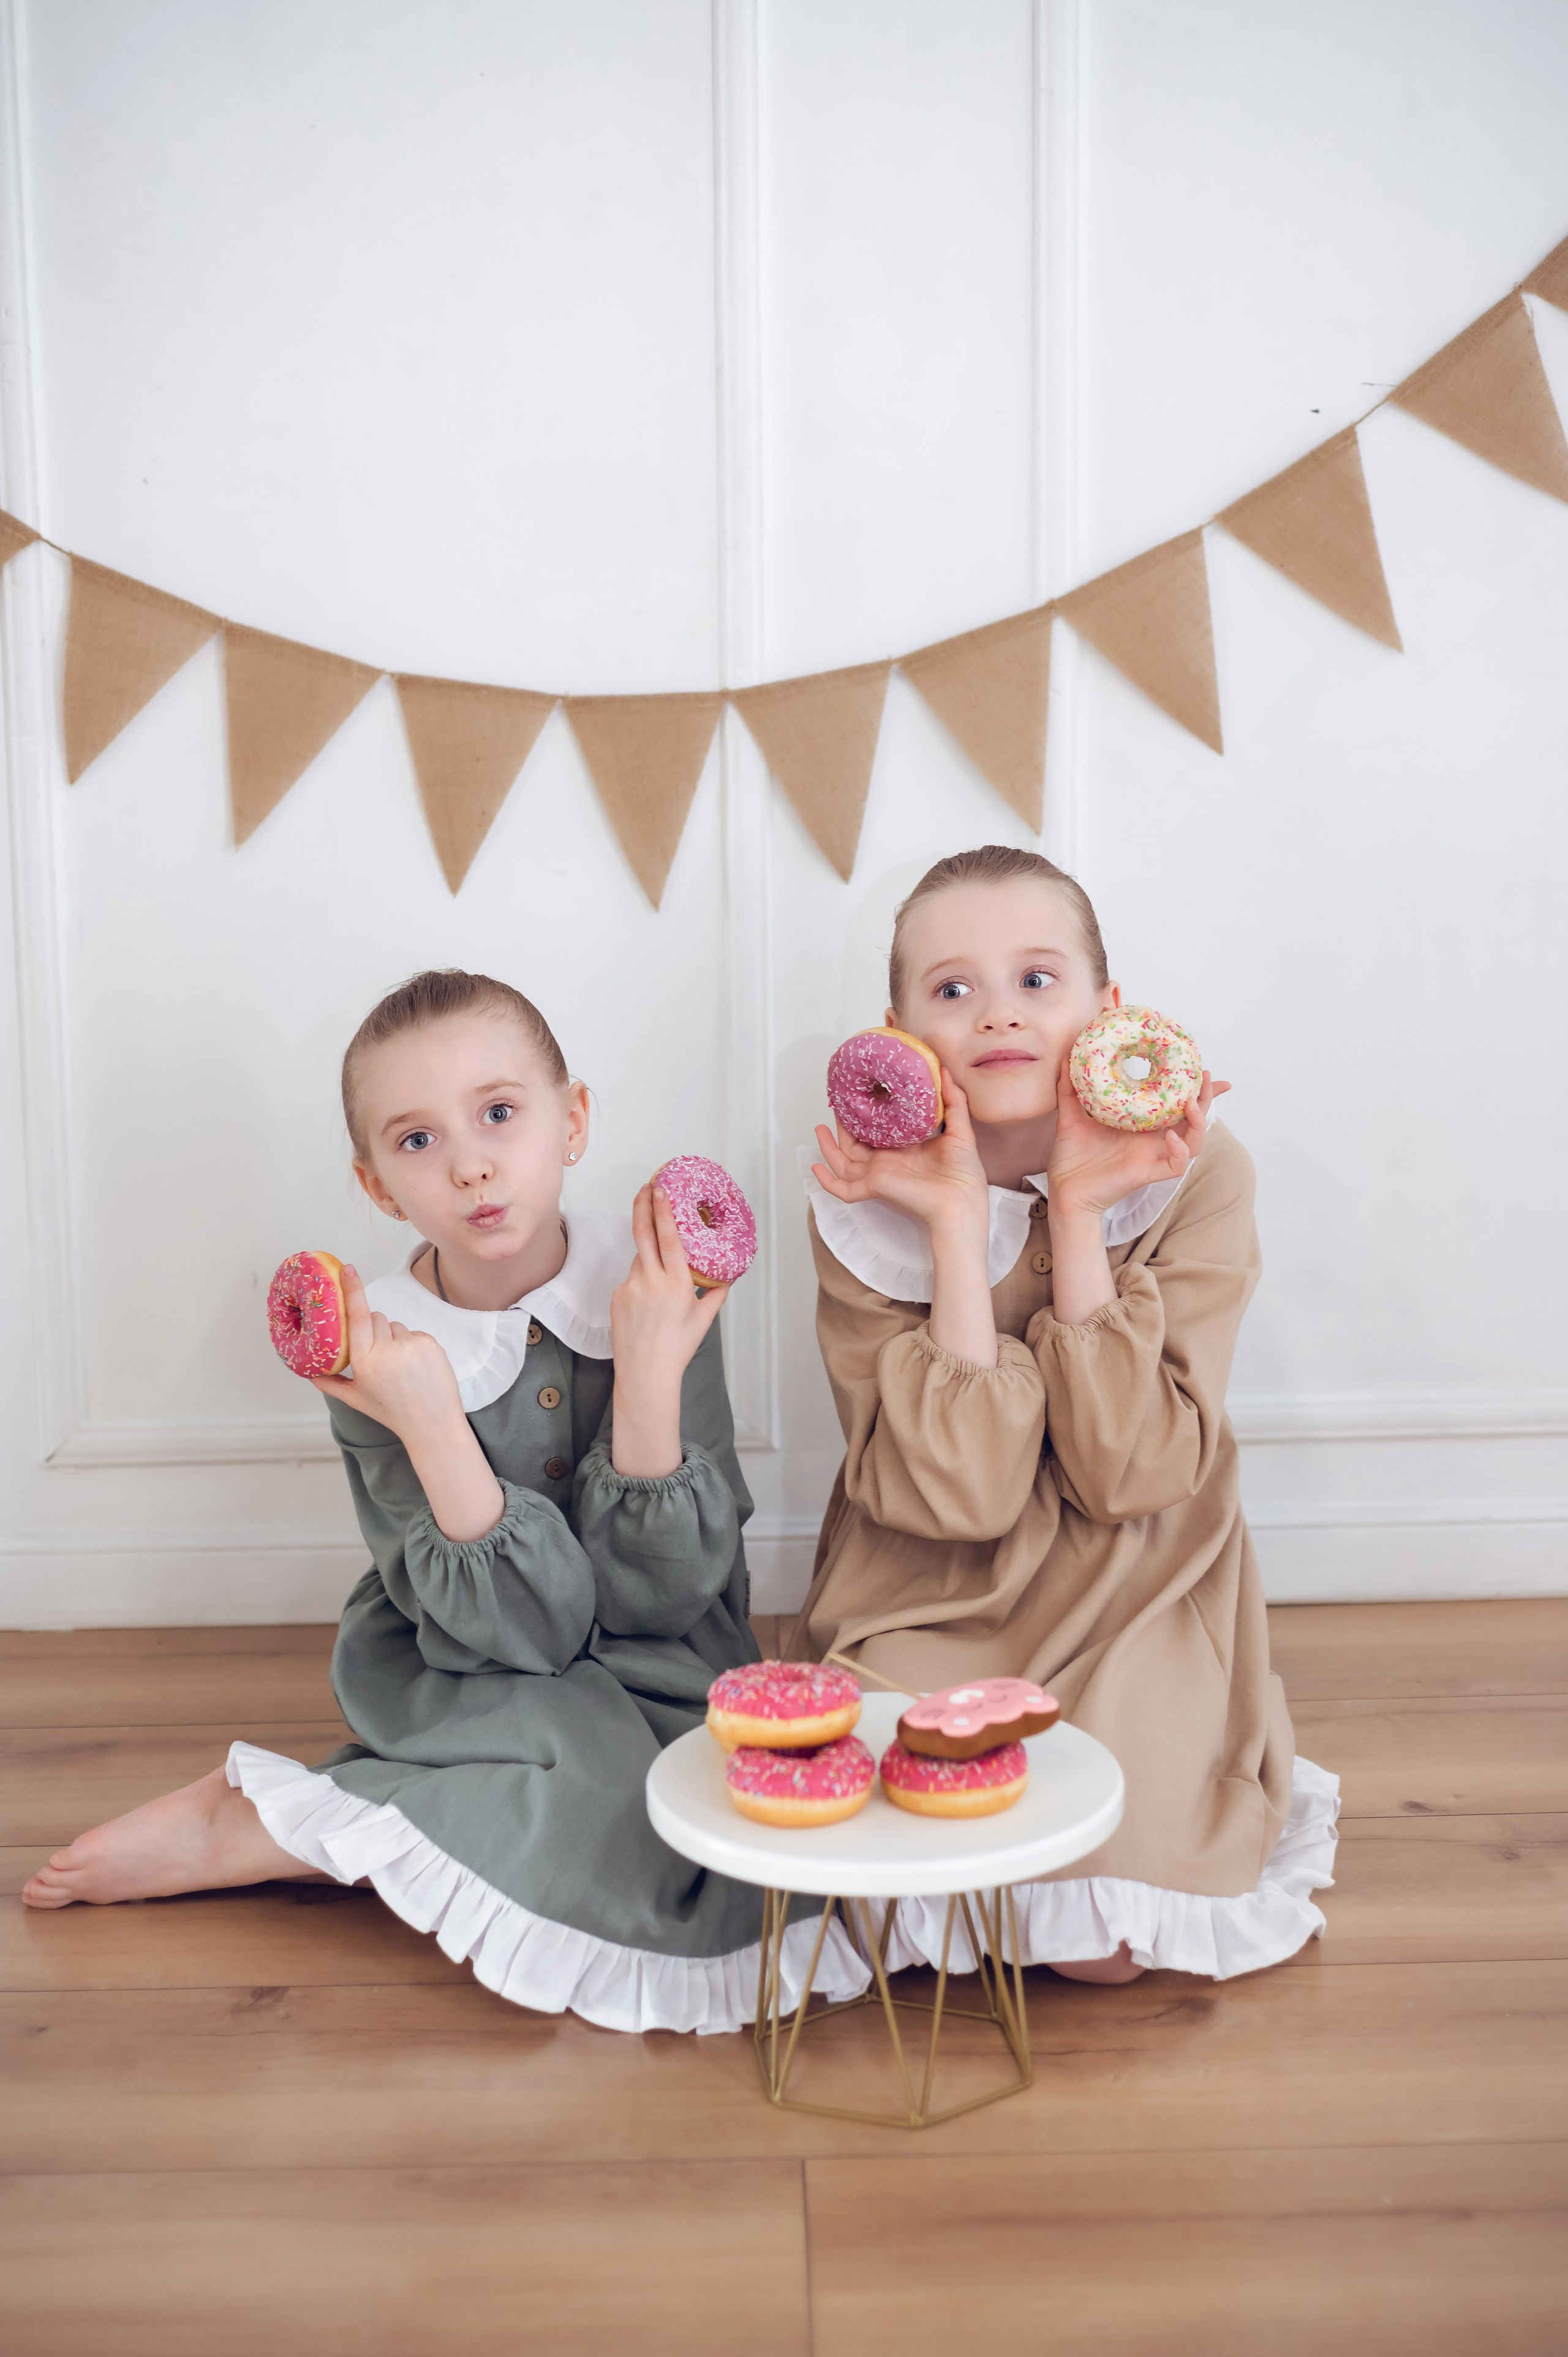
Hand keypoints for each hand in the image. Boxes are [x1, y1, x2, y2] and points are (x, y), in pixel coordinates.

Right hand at [313, 1265, 465, 1442]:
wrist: (431, 1423)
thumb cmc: (392, 1411)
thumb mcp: (356, 1399)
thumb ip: (330, 1383)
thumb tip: (311, 1372)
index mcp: (365, 1361)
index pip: (357, 1316)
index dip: (352, 1291)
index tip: (348, 1270)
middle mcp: (387, 1350)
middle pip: (376, 1318)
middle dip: (374, 1330)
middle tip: (381, 1357)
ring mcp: (411, 1344)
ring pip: (395, 1326)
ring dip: (394, 1338)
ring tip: (400, 1367)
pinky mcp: (430, 1343)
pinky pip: (414, 1333)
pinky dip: (412, 1345)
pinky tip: (415, 1367)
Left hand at [609, 1185, 728, 1475]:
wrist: (645, 1373)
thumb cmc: (677, 1347)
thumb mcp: (704, 1319)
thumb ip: (715, 1294)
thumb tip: (724, 1278)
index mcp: (676, 1282)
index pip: (667, 1236)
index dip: (663, 1210)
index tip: (660, 1190)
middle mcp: (651, 1280)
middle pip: (642, 1233)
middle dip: (642, 1206)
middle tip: (645, 1187)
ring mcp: (630, 1287)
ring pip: (639, 1260)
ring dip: (648, 1260)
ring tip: (661, 1285)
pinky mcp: (616, 1296)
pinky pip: (631, 1280)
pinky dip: (641, 1283)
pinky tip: (647, 1306)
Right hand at [811, 1069, 989, 1239]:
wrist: (962, 1201)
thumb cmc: (964, 1174)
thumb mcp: (960, 1129)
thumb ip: (953, 1101)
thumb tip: (944, 1071)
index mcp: (903, 1151)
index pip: (877, 1133)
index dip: (865, 1117)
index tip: (859, 1098)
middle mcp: (887, 1163)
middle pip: (854, 1146)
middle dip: (841, 1129)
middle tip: (836, 1107)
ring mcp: (878, 1175)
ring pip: (843, 1163)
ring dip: (828, 1148)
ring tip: (818, 1128)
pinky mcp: (874, 1186)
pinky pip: (843, 1189)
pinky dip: (827, 1181)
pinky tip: (815, 1167)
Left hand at [1046, 1060, 1230, 1223]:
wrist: (1065, 1189)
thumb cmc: (1072, 1156)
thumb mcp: (1071, 1116)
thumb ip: (1070, 1088)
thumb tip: (1067, 1057)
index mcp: (1142, 1124)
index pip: (1175, 1103)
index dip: (1192, 1087)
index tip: (1203, 1066)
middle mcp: (1153, 1139)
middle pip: (1193, 1118)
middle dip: (1206, 1098)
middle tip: (1208, 1076)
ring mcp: (1153, 1156)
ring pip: (1193, 1141)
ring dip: (1199, 1121)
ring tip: (1192, 1103)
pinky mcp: (1149, 1173)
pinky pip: (1177, 1164)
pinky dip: (1180, 1150)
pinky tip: (1171, 1136)